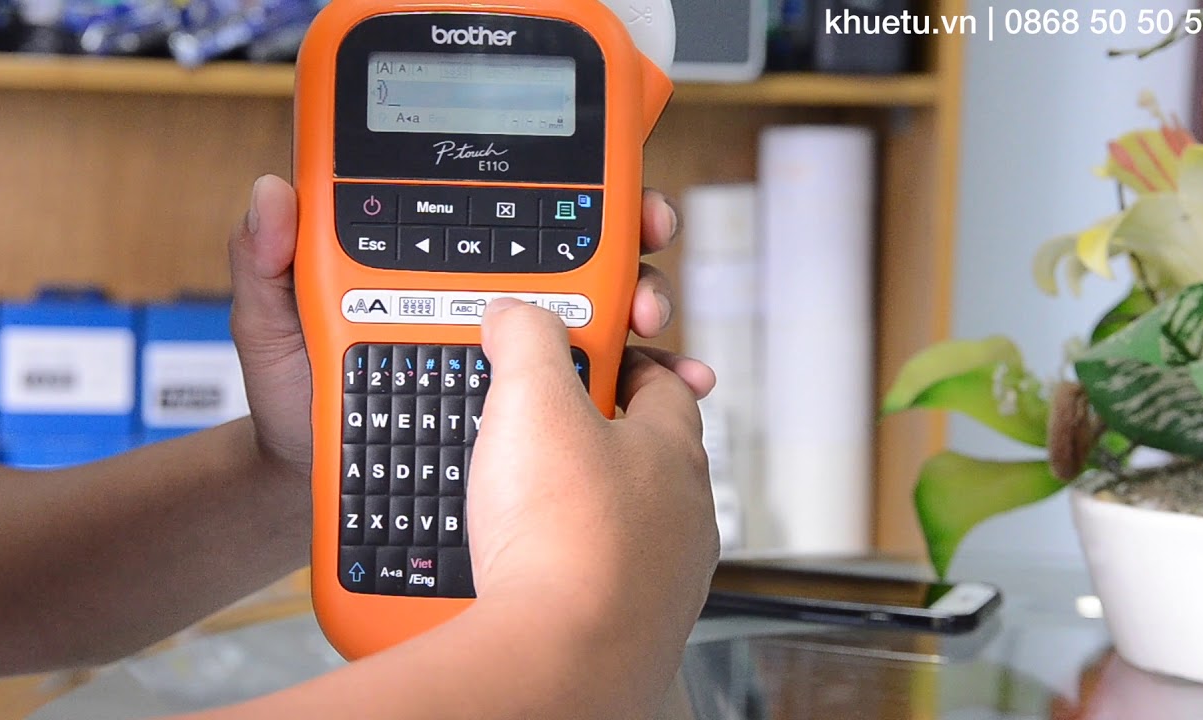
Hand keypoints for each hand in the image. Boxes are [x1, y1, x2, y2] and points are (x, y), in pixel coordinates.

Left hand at [225, 177, 694, 483]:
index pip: (513, 212)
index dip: (573, 190)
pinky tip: (670, 390)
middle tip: (648, 252)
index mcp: (438, 269)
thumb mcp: (271, 324)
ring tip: (654, 330)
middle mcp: (491, 305)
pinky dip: (644, 388)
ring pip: (603, 321)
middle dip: (633, 245)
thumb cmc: (293, 400)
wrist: (307, 488)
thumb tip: (274, 192)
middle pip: (581, 258)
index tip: (611, 192)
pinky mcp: (533, 419)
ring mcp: (517, 363)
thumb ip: (267, 260)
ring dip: (645, 313)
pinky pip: (597, 395)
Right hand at [465, 299, 718, 715]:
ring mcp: (664, 575)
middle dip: (596, 429)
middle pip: (643, 448)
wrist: (556, 661)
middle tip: (543, 422)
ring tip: (526, 496)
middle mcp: (684, 513)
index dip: (620, 355)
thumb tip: (519, 314)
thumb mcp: (532, 400)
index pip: (661, 378)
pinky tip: (530, 561)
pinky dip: (572, 560)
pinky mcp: (634, 625)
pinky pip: (603, 573)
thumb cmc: (564, 539)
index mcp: (673, 448)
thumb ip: (529, 339)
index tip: (587, 350)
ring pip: (627, 516)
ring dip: (585, 499)